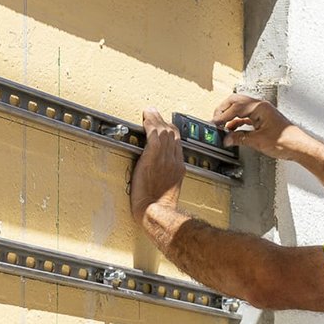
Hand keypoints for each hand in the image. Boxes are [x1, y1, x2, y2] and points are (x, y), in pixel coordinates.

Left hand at [131, 108, 184, 224]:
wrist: (156, 212)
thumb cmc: (159, 207)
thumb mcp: (169, 190)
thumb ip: (166, 177)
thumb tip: (159, 173)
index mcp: (179, 168)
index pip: (177, 143)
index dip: (170, 131)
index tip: (163, 125)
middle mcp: (174, 161)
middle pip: (172, 134)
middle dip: (162, 121)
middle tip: (153, 113)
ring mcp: (164, 159)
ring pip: (163, 132)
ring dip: (155, 119)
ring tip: (148, 112)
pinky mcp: (152, 159)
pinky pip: (153, 136)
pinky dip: (150, 124)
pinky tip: (145, 118)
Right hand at [212, 94, 310, 159]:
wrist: (299, 147)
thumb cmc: (286, 141)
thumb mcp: (258, 141)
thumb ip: (240, 139)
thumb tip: (227, 139)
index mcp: (260, 107)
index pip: (235, 107)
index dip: (222, 116)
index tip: (214, 123)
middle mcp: (261, 106)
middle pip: (236, 102)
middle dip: (223, 110)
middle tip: (215, 120)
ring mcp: (262, 112)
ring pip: (240, 108)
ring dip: (229, 115)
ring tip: (221, 125)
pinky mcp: (263, 119)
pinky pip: (246, 117)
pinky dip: (237, 122)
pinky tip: (231, 129)